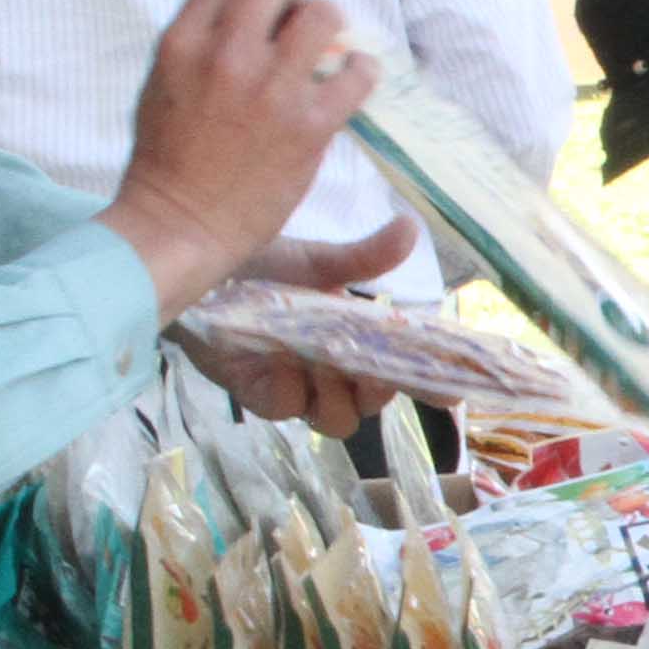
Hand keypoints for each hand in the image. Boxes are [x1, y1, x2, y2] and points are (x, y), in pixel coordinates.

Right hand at [99, 0, 374, 316]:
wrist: (178, 224)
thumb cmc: (167, 159)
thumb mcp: (161, 82)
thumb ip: (198, 41)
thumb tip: (243, 13)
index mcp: (181, 42)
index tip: (266, 12)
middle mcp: (224, 56)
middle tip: (300, 24)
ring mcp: (268, 89)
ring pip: (322, 14)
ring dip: (332, 24)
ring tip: (330, 50)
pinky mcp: (307, 126)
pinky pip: (355, 73)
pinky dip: (362, 70)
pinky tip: (353, 81)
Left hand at [182, 228, 424, 433]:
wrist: (196, 271)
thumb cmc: (256, 265)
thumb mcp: (314, 260)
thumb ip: (363, 258)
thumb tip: (410, 226)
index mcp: (354, 339)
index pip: (402, 371)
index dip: (431, 388)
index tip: (452, 395)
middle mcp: (331, 369)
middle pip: (373, 404)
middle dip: (378, 391)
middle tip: (374, 370)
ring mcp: (296, 387)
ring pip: (336, 421)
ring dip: (336, 396)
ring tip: (322, 363)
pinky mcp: (259, 395)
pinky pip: (288, 410)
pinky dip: (291, 389)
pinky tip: (282, 361)